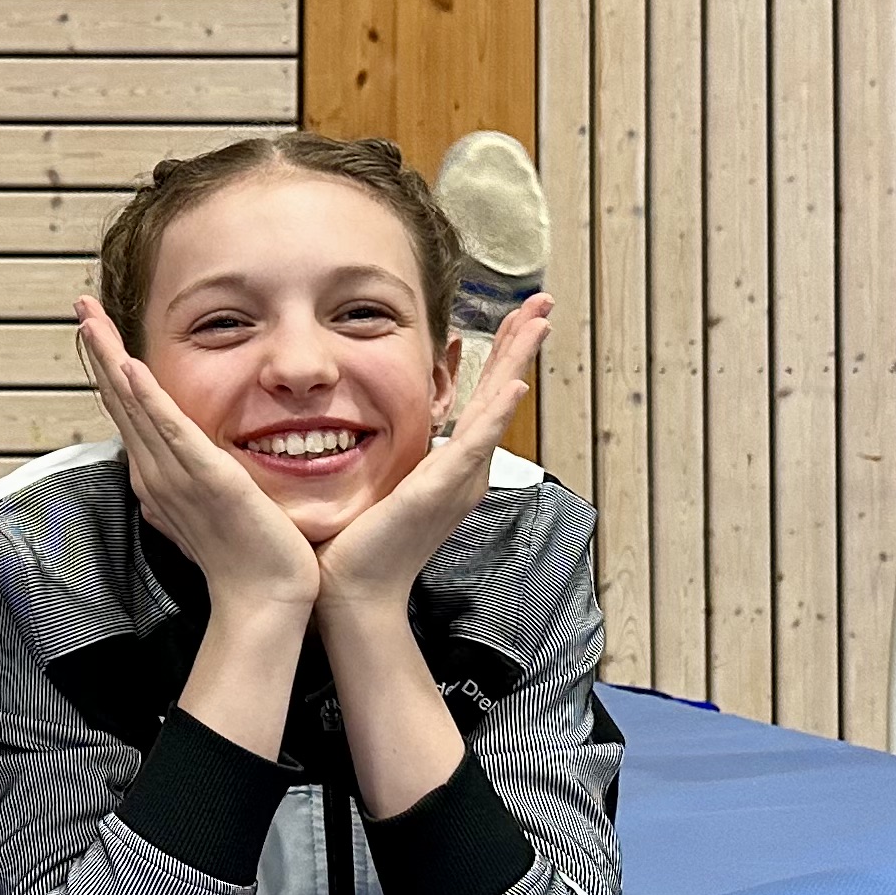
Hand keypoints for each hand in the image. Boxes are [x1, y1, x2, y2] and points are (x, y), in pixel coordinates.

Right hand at [73, 296, 320, 619]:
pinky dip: (147, 398)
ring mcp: (176, 475)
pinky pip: (169, 430)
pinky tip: (129, 368)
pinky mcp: (205, 478)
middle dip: (98, 350)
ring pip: (134, 406)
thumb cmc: (246, 559)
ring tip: (92, 321)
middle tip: (82, 307)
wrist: (263, 600)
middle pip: (119, 400)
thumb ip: (192, 483)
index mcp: (159, 476)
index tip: (97, 330)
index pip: (127, 411)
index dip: (108, 367)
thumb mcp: (213, 508)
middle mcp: (157, 473)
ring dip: (111, 359)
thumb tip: (173, 473)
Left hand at [313, 296, 548, 618]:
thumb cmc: (355, 544)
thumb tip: (359, 416)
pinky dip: (496, 416)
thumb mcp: (375, 479)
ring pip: (496, 408)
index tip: (516, 316)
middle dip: (520, 344)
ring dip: (518, 362)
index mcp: (451, 464)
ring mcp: (458, 479)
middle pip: (499, 393)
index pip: (482, 397)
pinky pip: (475, 445)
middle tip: (543, 302)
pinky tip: (516, 386)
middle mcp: (465, 469)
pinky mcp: (440, 490)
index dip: (500, 354)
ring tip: (540, 323)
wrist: (352, 591)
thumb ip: (380, 447)